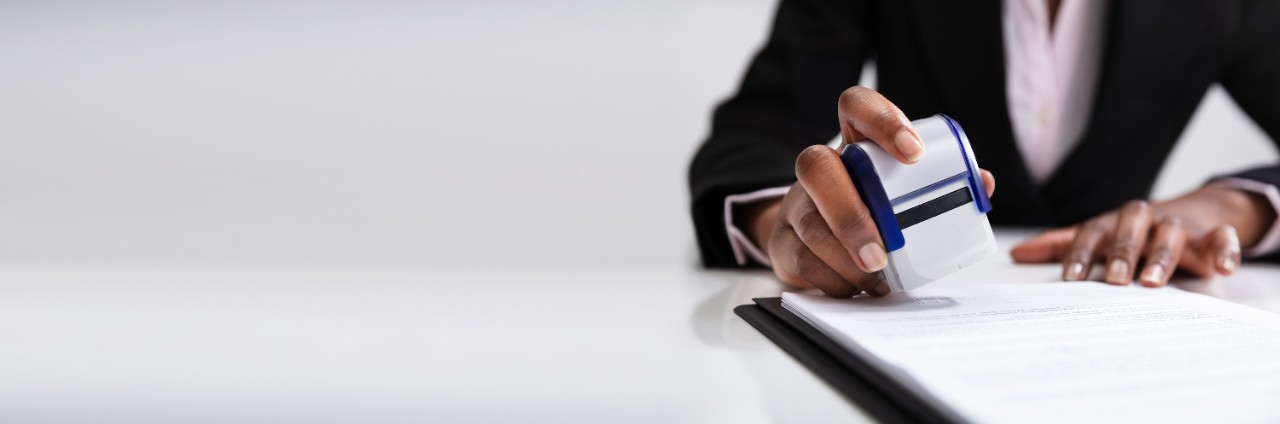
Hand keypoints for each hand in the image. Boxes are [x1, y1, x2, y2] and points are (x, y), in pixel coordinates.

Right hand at [741, 86, 995, 297]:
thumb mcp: (903, 193)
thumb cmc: (872, 211)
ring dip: (846, 257)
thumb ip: (943, 184)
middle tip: (882, 251)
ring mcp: (796, 203)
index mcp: (855, 145)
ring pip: (809, 222)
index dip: (882, 120)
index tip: (914, 155)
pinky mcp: (782, 241)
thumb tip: (982, 182)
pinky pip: (800, 258)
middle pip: (817, 166)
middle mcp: (819, 168)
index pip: (856, 106)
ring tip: (876, 277)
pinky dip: (833, 278)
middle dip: (851, 213)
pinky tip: (856, 286)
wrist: (816, 241)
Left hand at [1010, 185, 1275, 286]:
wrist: (1187, 216)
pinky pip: (1221, 239)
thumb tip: (1018, 253)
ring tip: (1152, 281)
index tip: (1070, 278)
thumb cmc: (1131, 235)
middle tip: (1113, 280)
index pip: (1092, 232)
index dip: (1080, 253)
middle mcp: (1144, 221)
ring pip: (1171, 233)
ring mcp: (1178, 228)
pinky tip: (1223, 268)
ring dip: (1161, 256)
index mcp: (1113, 223)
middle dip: (1121, 252)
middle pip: (1131, 227)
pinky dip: (1224, 250)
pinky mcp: (1211, 237)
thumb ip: (1060, 246)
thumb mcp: (1097, 239)